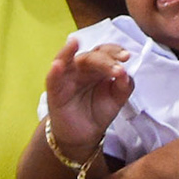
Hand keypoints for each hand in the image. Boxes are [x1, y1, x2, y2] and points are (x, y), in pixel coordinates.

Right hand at [44, 40, 131, 159]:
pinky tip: (57, 65)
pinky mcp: (55, 92)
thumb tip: (125, 74)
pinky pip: (52, 79)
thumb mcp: (117, 98)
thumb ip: (124, 85)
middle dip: (105, 60)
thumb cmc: (99, 111)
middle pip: (90, 56)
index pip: (105, 52)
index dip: (116, 51)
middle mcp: (81, 68)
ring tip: (74, 43)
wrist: (84, 135)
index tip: (126, 57)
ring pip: (66, 59)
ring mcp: (66, 78)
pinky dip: (54, 71)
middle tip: (117, 70)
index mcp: (98, 66)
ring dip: (69, 52)